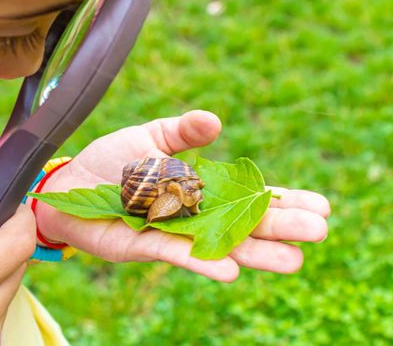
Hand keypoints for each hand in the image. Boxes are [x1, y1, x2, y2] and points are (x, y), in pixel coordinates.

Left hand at [37, 111, 329, 281]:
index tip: (322, 205)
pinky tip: (232, 271)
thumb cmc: (112, 161)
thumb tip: (216, 122)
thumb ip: (183, 133)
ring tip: (292, 261)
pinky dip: (205, 263)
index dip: (282, 201)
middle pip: (246, 224)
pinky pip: (181, 255)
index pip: (251, 197)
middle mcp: (196, 215)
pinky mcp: (148, 246)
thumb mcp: (151, 137)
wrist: (71, 183)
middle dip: (281, 227)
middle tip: (319, 231)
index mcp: (203, 188)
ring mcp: (175, 233)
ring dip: (256, 253)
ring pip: (222, 246)